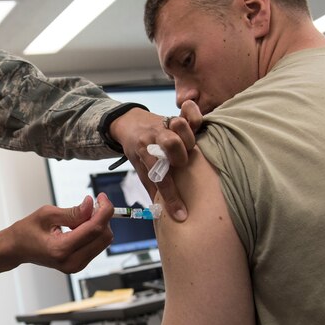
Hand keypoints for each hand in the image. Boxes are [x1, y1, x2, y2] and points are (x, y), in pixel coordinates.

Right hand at [6, 193, 113, 273]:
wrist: (17, 249)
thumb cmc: (27, 232)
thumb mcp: (46, 214)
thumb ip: (72, 212)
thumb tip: (91, 204)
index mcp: (61, 249)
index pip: (95, 229)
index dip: (104, 210)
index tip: (102, 197)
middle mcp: (71, 261)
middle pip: (104, 236)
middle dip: (102, 217)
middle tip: (91, 204)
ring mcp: (76, 266)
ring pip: (103, 241)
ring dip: (98, 224)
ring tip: (81, 216)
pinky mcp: (78, 265)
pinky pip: (96, 246)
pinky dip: (94, 232)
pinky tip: (81, 226)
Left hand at [109, 100, 202, 221]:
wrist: (129, 121)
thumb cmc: (136, 148)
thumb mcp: (138, 166)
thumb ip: (151, 185)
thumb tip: (161, 212)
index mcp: (143, 150)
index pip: (159, 178)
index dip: (172, 198)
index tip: (181, 214)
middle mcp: (154, 136)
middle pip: (171, 143)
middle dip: (178, 157)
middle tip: (179, 165)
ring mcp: (165, 123)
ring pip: (179, 125)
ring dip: (185, 137)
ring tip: (187, 147)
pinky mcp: (176, 115)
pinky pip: (188, 110)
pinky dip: (194, 114)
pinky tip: (196, 125)